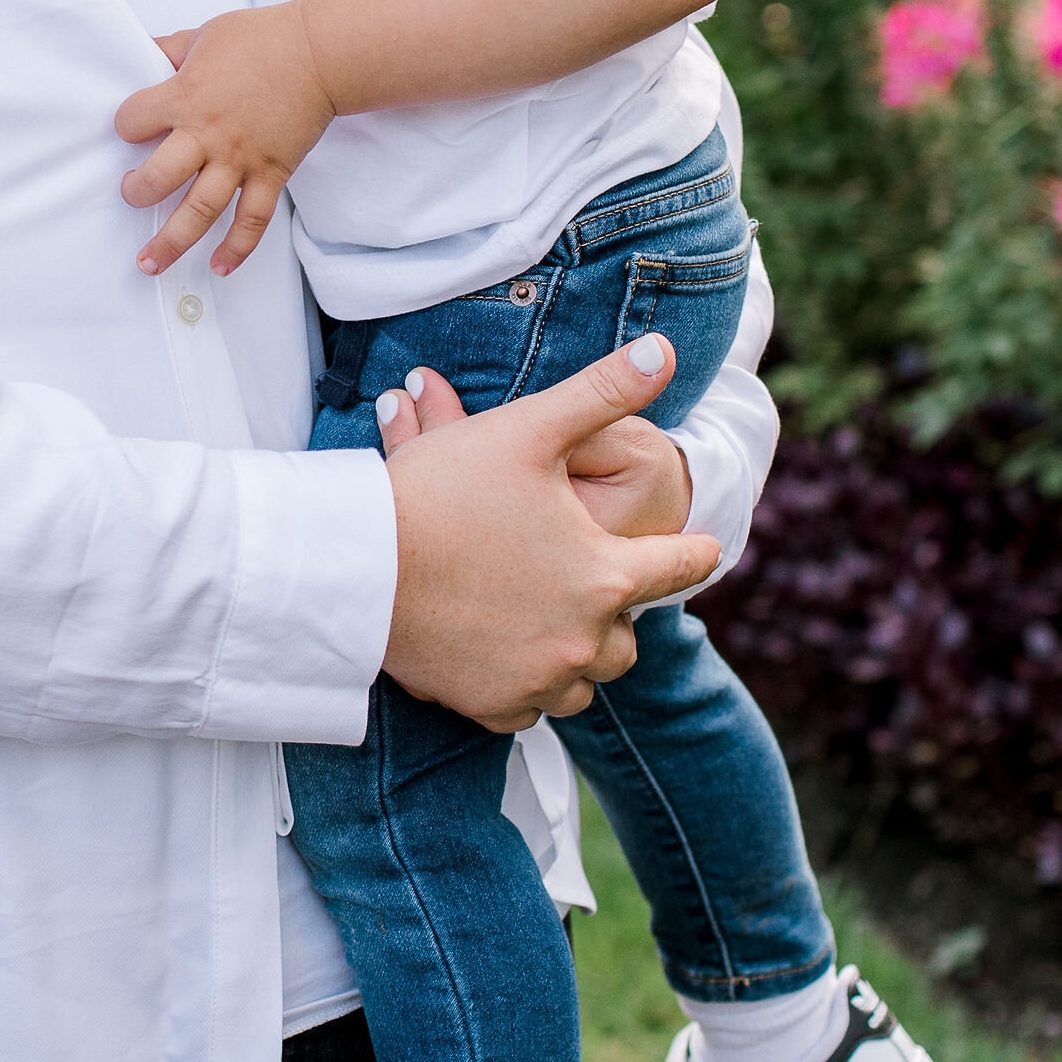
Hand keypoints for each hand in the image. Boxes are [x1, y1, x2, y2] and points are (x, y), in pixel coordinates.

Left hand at [113, 2, 336, 276]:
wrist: (320, 53)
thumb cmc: (262, 38)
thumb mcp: (203, 35)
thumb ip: (168, 50)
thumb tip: (138, 51)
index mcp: (185, 97)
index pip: (132, 122)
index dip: (126, 126)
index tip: (132, 130)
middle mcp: (208, 134)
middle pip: (158, 177)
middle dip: (137, 193)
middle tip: (131, 197)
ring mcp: (240, 159)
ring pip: (200, 210)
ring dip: (173, 241)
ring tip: (150, 263)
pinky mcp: (272, 174)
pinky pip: (253, 219)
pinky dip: (237, 248)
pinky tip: (219, 267)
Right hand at [379, 340, 720, 732]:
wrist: (356, 564)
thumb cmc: (441, 491)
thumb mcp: (528, 429)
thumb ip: (603, 391)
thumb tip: (666, 349)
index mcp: (604, 573)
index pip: (680, 566)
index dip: (694, 551)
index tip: (704, 548)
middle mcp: (582, 640)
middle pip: (630, 640)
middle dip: (618, 613)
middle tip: (595, 588)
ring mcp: (535, 681)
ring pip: (583, 682)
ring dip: (576, 657)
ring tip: (553, 626)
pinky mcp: (488, 706)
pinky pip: (528, 711)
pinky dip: (524, 688)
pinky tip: (505, 656)